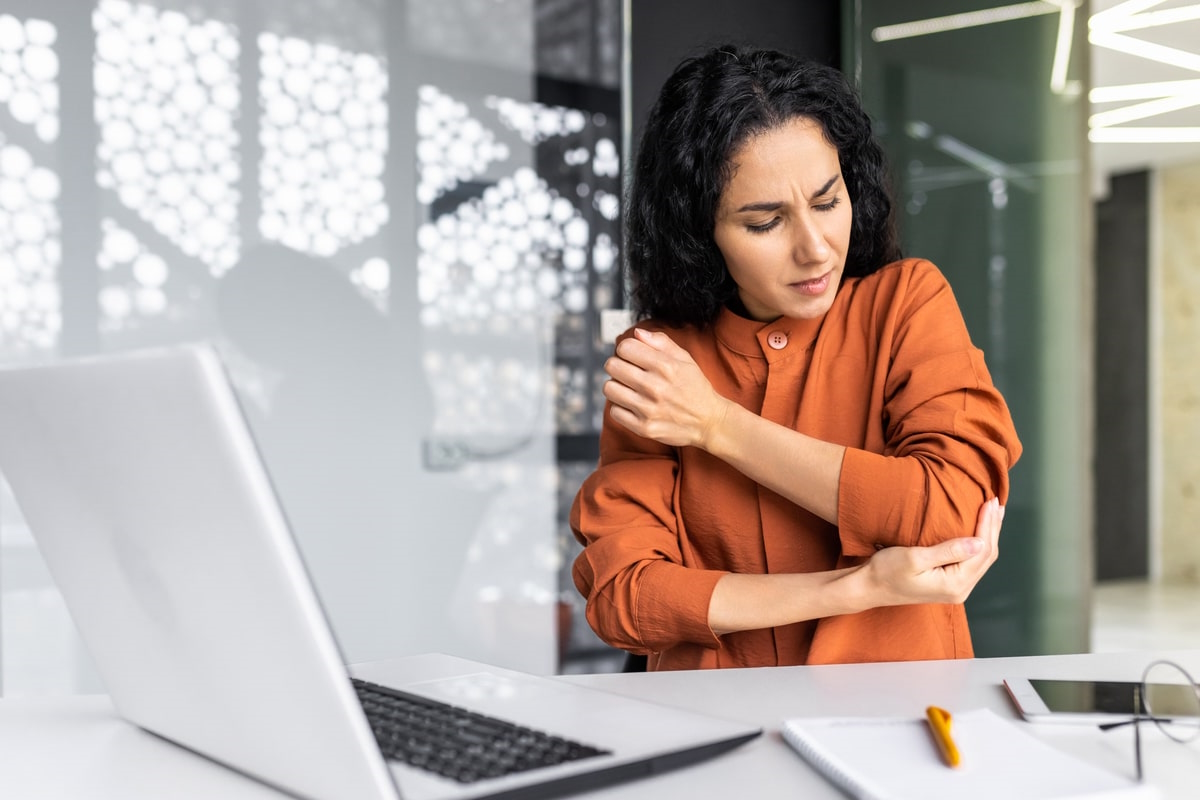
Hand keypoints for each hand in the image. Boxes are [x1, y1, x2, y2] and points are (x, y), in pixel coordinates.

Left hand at [603, 328, 729, 447]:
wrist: (708, 421)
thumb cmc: (695, 388)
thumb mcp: (685, 359)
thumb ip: (661, 342)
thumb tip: (637, 333)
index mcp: (666, 366)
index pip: (625, 347)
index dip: (626, 349)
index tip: (632, 355)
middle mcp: (655, 387)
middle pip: (612, 366)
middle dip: (618, 365)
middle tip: (627, 371)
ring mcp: (648, 409)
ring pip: (609, 388)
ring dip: (617, 386)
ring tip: (629, 388)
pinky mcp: (643, 427)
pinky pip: (614, 411)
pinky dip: (621, 407)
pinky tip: (633, 405)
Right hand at [862, 497, 1002, 605]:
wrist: (869, 587)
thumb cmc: (886, 571)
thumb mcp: (915, 558)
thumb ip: (949, 551)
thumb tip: (979, 542)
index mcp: (954, 584)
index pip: (981, 550)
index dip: (987, 524)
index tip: (989, 501)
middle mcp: (960, 590)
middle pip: (987, 556)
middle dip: (993, 528)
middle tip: (996, 503)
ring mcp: (955, 589)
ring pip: (981, 559)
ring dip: (988, 535)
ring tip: (993, 514)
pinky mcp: (949, 584)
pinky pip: (972, 562)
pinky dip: (978, 544)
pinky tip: (978, 532)